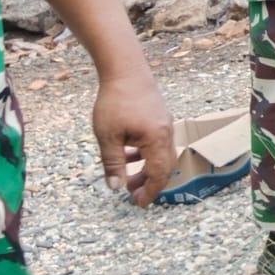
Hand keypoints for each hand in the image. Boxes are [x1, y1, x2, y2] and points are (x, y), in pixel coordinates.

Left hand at [92, 71, 175, 206]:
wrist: (126, 70)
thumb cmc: (116, 101)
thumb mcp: (108, 136)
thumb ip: (113, 163)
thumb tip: (116, 187)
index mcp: (156, 140)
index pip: (159, 173)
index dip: (150, 191)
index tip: (138, 204)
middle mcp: (166, 134)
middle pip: (164, 166)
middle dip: (149, 182)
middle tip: (132, 193)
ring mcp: (165, 125)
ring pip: (161, 154)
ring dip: (146, 168)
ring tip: (128, 175)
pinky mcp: (160, 118)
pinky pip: (157, 143)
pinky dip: (146, 154)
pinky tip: (129, 152)